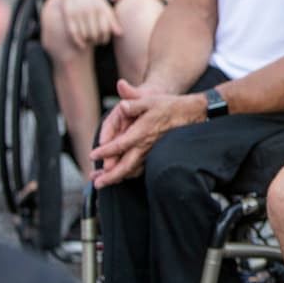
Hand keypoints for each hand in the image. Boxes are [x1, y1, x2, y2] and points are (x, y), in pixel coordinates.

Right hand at [60, 0, 122, 47]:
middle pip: (95, 34)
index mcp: (101, 8)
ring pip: (84, 35)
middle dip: (96, 41)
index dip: (105, 38)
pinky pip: (73, 33)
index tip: (103, 41)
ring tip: (89, 42)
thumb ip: (112, 20)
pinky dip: (78, 42)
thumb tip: (120, 34)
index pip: (105, 29)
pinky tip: (82, 45)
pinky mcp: (68, 15)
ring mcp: (78, 13)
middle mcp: (90, 10)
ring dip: (88, 42)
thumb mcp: (104, 6)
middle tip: (96, 42)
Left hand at [88, 79, 204, 187]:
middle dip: (110, 177)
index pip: (119, 146)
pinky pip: (141, 169)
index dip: (104, 152)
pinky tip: (123, 176)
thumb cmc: (168, 105)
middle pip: (125, 167)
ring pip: (133, 170)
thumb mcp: (150, 100)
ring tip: (104, 182)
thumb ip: (134, 103)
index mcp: (142, 132)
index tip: (92, 155)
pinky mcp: (156, 154)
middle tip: (97, 183)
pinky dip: (130, 175)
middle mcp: (146, 146)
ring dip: (118, 178)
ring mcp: (152, 152)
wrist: (190, 113)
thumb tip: (122, 105)